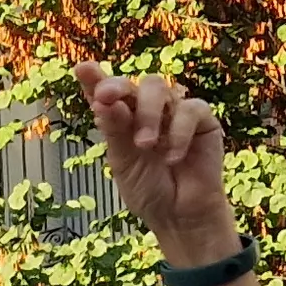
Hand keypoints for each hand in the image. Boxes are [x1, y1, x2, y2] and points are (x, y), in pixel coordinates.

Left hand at [75, 62, 239, 268]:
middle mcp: (150, 111)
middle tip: (105, 100)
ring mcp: (176, 113)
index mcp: (124, 119)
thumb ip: (115, 131)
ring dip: (148, 114)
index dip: (95, 79)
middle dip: (118, 88)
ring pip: (161, 88)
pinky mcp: (203, 122)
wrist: (179, 217)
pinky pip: (191, 109)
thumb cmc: (150, 190)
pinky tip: (172, 158)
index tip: (82, 68)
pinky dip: (178, 131)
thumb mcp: (123, 163)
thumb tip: (102, 101)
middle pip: (136, 84)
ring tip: (144, 145)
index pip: (109, 94)